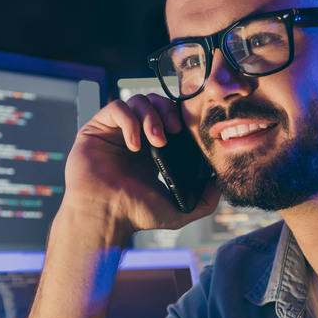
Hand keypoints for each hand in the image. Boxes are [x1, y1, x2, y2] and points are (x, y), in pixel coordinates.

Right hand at [63, 94, 219, 233]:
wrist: (106, 216)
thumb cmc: (135, 215)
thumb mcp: (178, 211)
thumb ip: (204, 202)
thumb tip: (220, 184)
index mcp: (152, 149)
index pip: (169, 117)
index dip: (180, 117)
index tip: (188, 131)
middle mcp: (134, 135)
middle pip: (155, 102)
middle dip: (168, 111)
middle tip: (175, 130)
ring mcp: (114, 131)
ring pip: (137, 101)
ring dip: (151, 116)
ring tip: (156, 140)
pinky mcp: (97, 128)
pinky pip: (116, 108)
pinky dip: (129, 121)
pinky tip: (135, 144)